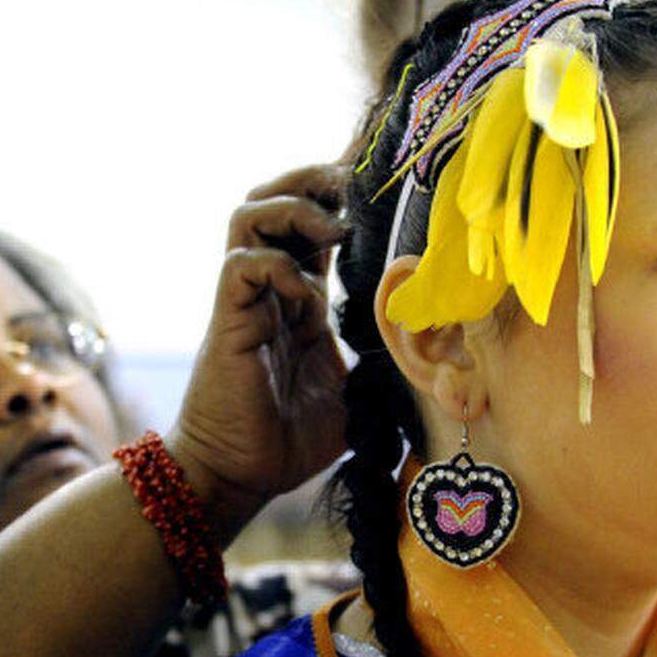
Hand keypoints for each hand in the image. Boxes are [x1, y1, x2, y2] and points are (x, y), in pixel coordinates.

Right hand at [168, 165, 348, 544]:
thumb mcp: (353, 395)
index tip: (378, 186)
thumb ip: (378, 365)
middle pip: (275, 200)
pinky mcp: (228, 321)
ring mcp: (246, 301)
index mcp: (302, 301)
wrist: (238, 475)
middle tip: (351, 187)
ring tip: (333, 229)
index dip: (341, 199)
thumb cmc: (289, 441)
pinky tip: (305, 293)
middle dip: (312, 181)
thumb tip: (429, 354)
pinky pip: (242, 265)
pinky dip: (275, 265)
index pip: (317, 227)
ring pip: (248, 215)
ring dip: (293, 210)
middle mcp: (271, 290)